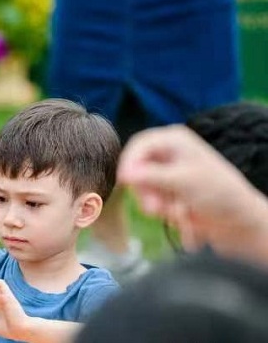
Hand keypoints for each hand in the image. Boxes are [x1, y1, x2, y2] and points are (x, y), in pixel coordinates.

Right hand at [119, 126, 267, 253]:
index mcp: (175, 140)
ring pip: (141, 185)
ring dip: (151, 201)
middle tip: (153, 207)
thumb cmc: (219, 195)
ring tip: (168, 212)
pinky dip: (158, 208)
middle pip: (136, 166)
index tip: (124, 181)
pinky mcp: (169, 192)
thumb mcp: (183, 181)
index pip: (139, 144)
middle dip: (143, 188)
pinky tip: (175, 214)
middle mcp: (169, 153)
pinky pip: (150, 198)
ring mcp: (169, 173)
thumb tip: (123, 173)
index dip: (129, 161)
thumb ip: (151, 176)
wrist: (240, 223)